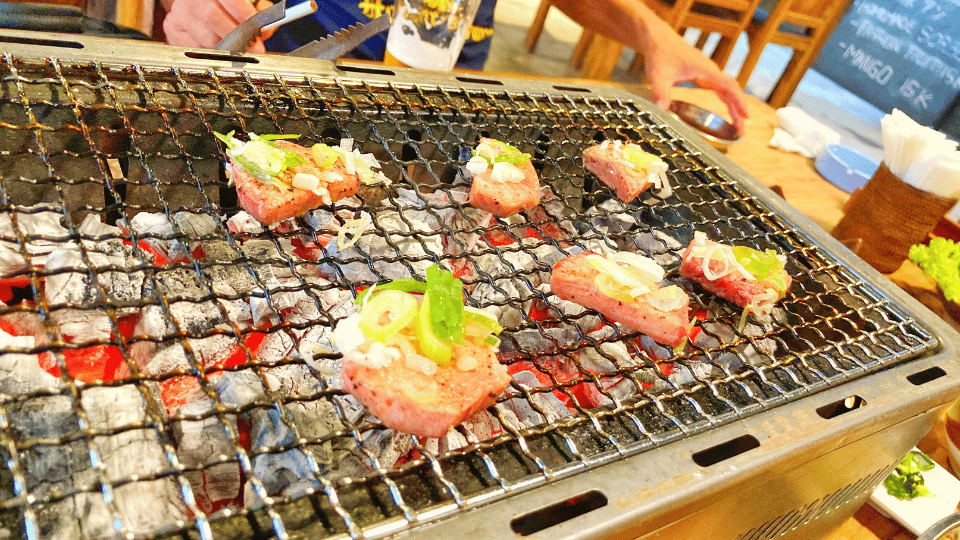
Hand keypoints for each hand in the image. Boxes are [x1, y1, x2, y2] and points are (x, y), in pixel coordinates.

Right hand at [163, 0, 275, 52]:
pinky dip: (212, 54)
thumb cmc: (225, 4)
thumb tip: (267, 30)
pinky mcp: (172, 29)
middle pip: (212, 17)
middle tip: (255, 49)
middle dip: (237, 37)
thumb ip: (258, 10)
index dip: (245, 16)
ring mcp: (180, 14)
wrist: (197, 3)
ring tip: (240, 52)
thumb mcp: (244, 1)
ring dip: (227, 50)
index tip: (259, 31)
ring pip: (205, 38)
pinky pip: (195, 49)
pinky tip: (220, 51)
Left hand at [640, 16, 747, 132]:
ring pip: (727, 91)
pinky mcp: (703, 75)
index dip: (738, 101)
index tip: (746, 116)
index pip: (728, 86)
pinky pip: (719, 89)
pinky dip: (726, 100)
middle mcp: (710, 71)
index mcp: (705, 70)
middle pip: (731, 91)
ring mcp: (707, 73)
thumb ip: (660, 91)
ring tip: (738, 126)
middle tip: (742, 131)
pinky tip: (728, 111)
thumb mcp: (658, 74)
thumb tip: (661, 108)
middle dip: (738, 110)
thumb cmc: (660, 53)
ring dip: (734, 107)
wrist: (658, 38)